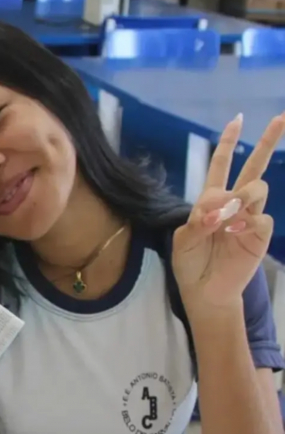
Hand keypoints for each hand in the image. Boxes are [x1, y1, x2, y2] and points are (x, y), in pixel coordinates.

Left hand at [173, 112, 284, 308]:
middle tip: (281, 118)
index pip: (221, 166)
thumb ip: (197, 221)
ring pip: (257, 188)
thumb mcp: (183, 240)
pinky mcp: (260, 235)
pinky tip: (233, 231)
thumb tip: (219, 209)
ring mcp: (249, 217)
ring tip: (225, 217)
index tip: (236, 120)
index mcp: (211, 200)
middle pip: (253, 167)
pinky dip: (247, 221)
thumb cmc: (190, 263)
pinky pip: (261, 218)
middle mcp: (234, 204)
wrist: (204, 290)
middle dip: (267, 142)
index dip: (228, 143)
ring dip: (240, 197)